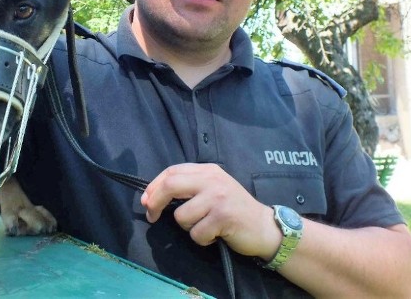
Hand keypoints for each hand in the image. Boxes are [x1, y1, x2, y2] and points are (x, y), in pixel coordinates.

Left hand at [141, 163, 280, 258]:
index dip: (154, 186)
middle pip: (171, 186)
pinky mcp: (223, 217)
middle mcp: (212, 180)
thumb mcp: (212, 189)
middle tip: (151, 216)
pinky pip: (196, 234)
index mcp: (207, 170)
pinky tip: (216, 235)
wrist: (264, 227)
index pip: (172, 172)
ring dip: (188, 227)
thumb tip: (150, 197)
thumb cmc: (234, 210)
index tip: (146, 201)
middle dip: (154, 202)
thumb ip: (187, 188)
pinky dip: (202, 239)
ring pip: (181, 216)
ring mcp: (218, 197)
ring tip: (206, 226)